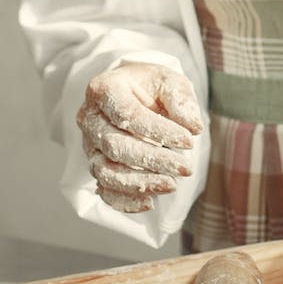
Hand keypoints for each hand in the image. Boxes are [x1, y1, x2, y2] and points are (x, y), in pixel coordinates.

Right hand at [77, 61, 203, 213]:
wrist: (135, 95)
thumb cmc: (152, 87)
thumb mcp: (170, 81)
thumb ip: (181, 100)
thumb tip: (193, 126)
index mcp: (104, 89)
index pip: (128, 114)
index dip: (158, 131)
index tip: (189, 141)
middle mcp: (89, 118)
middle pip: (114, 145)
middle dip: (152, 160)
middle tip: (184, 168)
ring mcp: (89, 144)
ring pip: (105, 171)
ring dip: (138, 183)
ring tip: (171, 185)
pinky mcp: (95, 164)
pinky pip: (103, 189)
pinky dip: (124, 200)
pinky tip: (149, 202)